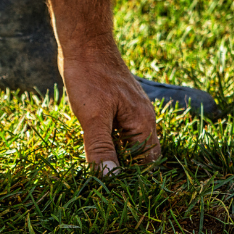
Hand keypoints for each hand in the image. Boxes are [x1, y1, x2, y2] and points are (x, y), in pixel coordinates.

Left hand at [60, 45, 160, 173]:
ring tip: (94, 168)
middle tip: (102, 183)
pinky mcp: (117, 105)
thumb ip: (101, 149)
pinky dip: (107, 141)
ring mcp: (130, 111)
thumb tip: (111, 178)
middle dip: (124, 169)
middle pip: (140, 154)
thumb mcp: (93, 118)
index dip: (134, 177)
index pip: (149, 161)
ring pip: (127, 143)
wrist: (85, 43)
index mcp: (143, 123)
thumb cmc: (90, 77)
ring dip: (113, 155)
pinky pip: (117, 131)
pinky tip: (90, 146)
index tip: (114, 191)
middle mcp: (142, 118)